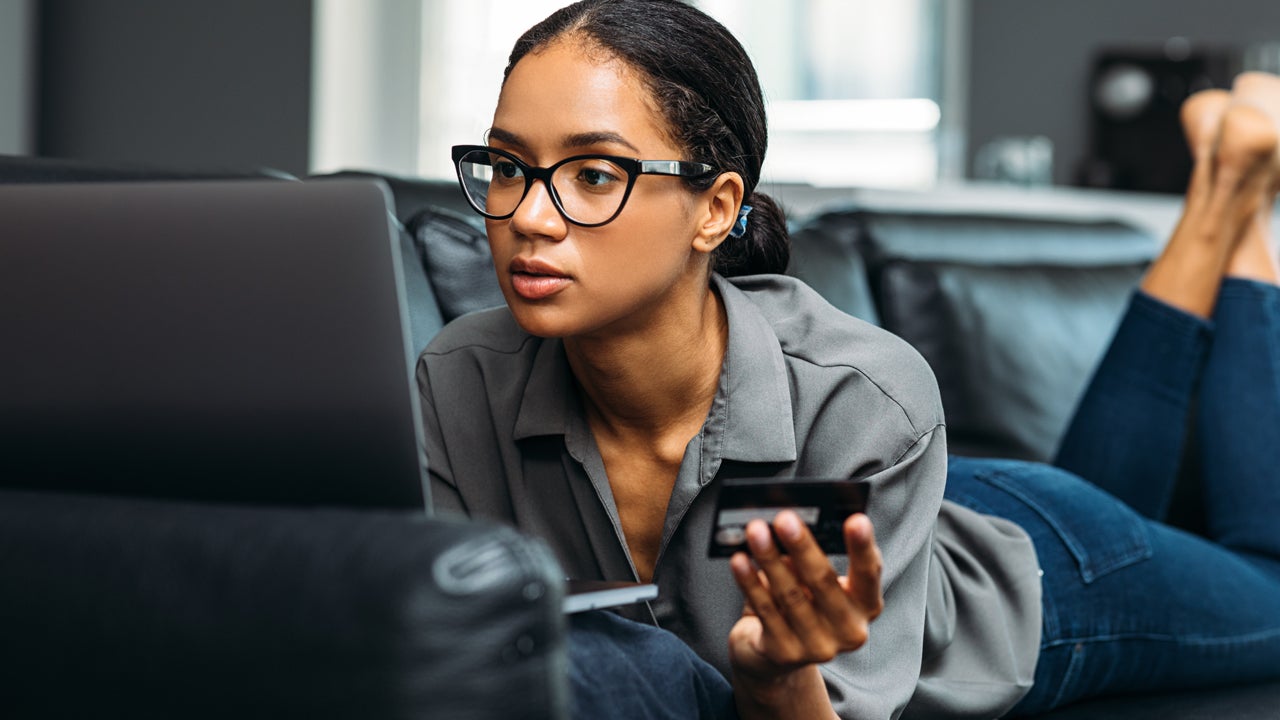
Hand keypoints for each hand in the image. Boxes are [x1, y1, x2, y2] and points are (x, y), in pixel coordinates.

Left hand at [727, 510, 883, 696]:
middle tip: (785, 518)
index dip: (863, 547)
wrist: (773, 655)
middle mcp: (849, 630)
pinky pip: (765, 610)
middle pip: (824, 581)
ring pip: (790, 594)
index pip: (869, 573)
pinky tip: (740, 561)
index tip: (856, 520)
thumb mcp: (813, 582)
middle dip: (802, 547)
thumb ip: (810, 559)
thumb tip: (788, 530)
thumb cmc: (800, 605)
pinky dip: (750, 582)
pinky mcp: (785, 653)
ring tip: (755, 532)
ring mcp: (818, 647)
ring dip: (770, 558)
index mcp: (865, 606)